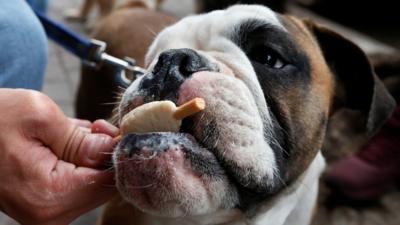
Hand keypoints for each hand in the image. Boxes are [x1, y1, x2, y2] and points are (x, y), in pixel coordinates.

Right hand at [0, 89, 117, 224]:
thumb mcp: (40, 116)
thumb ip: (83, 139)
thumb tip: (113, 148)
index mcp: (49, 196)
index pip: (108, 180)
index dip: (116, 152)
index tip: (108, 129)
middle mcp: (49, 214)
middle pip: (102, 184)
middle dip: (103, 153)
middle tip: (93, 127)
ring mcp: (46, 213)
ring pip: (92, 183)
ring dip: (90, 156)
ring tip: (72, 133)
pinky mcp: (44, 205)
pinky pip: (77, 184)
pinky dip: (79, 163)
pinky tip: (66, 143)